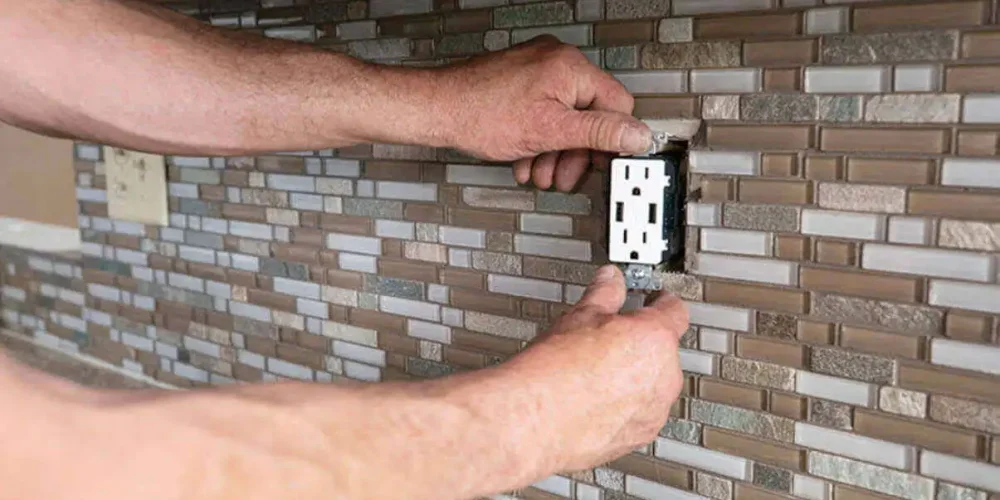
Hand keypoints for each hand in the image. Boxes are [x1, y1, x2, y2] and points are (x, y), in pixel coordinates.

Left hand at [439, 36, 650, 191]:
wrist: (436, 110)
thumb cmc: (480, 114)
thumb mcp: (550, 132)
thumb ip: (598, 134)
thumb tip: (637, 135)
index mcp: (570, 68)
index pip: (617, 104)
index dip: (612, 140)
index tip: (604, 163)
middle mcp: (556, 61)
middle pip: (589, 114)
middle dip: (575, 152)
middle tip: (564, 175)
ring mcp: (536, 69)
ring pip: (564, 117)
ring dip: (555, 151)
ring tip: (540, 172)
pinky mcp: (521, 81)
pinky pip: (543, 111)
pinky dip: (538, 138)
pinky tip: (526, 159)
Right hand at [503, 265, 687, 471]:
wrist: (535, 418)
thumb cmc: (555, 372)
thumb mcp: (579, 317)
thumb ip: (603, 293)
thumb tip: (609, 280)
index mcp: (654, 338)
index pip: (674, 310)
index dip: (661, 302)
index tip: (654, 300)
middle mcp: (664, 375)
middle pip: (664, 350)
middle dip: (641, 344)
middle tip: (609, 341)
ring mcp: (654, 409)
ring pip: (655, 384)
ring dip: (635, 378)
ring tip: (596, 374)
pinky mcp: (640, 435)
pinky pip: (642, 413)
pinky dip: (626, 406)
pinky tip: (596, 400)